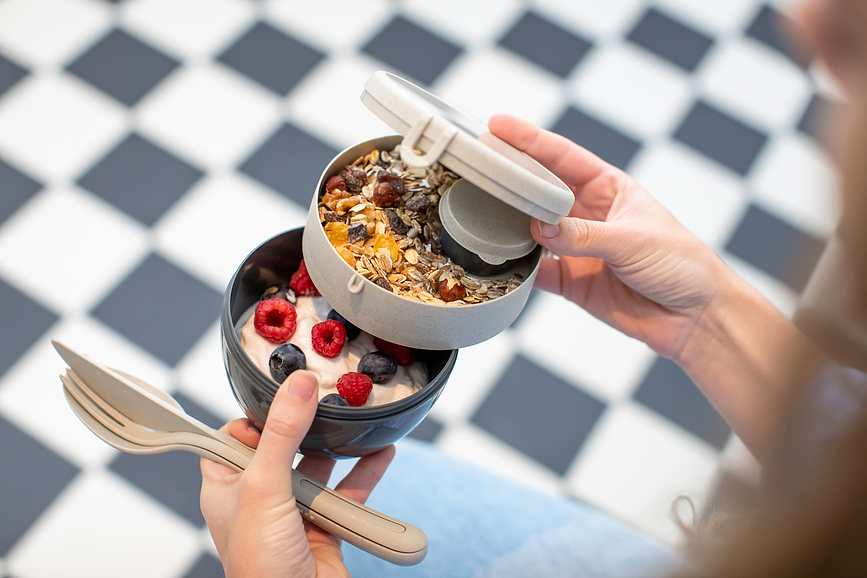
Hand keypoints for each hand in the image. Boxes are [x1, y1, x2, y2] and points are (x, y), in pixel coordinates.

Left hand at [200, 371, 394, 577]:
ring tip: (354, 421)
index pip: (234, 435)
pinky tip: (381, 451)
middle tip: (324, 397)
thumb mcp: (264, 487)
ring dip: (338, 447)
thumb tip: (297, 385)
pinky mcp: (324, 525)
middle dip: (304, 424)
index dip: (255, 414)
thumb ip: (280, 434)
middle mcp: (258, 497)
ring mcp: (293, 511)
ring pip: (317, 466)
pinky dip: (366, 471)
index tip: (280, 392)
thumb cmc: (260, 567)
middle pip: (281, 446)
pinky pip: (347, 490)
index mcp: (227, 486)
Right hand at [488, 113, 735, 359]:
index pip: (562, 157)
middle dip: (511, 179)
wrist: (695, 318)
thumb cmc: (682, 264)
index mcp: (609, 188)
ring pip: (533, 231)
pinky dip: (520, 269)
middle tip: (479, 167)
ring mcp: (578, 249)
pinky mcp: (573, 282)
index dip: (529, 140)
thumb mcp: (634, 240)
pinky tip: (504, 262)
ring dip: (511, 225)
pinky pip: (538, 272)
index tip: (497, 125)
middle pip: (541, 191)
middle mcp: (589, 215)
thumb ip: (584, 235)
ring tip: (482, 214)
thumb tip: (540, 228)